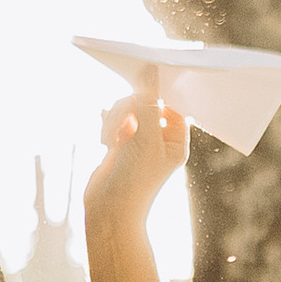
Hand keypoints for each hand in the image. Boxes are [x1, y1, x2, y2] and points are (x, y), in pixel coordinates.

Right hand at [85, 95, 188, 229]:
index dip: (156, 93)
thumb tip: (150, 69)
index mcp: (175, 141)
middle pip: (144, 103)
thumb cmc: (134, 180)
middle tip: (122, 129)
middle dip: (129, 111)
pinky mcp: (119, 146)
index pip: (170, 103)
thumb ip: (148, 101)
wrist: (108, 212)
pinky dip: (108, 126)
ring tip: (109, 142)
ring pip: (126, 111)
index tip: (141, 85)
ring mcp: (138, 143)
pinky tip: (105, 140)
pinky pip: (113, 121)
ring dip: (115, 121)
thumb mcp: (145, 137)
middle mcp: (159, 141)